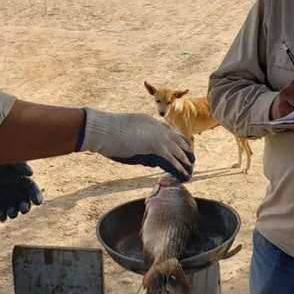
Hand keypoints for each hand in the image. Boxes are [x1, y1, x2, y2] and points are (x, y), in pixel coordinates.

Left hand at [0, 162, 43, 221]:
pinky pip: (0, 209)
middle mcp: (16, 189)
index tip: (38, 202)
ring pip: (12, 207)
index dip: (36, 195)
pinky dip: (1, 214)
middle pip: (24, 200)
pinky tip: (2, 218)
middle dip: (25, 206)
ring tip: (11, 214)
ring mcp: (6, 196)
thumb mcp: (9, 160)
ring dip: (13, 212)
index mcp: (22, 179)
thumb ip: (20, 165)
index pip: (32, 188)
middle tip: (24, 210)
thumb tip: (31, 173)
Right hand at [78, 108, 193, 181]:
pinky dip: (179, 166)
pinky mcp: (155, 146)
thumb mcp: (124, 133)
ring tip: (190, 167)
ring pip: (177, 148)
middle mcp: (155, 126)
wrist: (102, 128)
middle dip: (184, 147)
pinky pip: (172, 158)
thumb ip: (134, 140)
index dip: (174, 138)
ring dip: (185, 158)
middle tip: (189, 156)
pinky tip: (184, 172)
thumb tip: (138, 151)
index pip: (167, 129)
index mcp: (148, 120)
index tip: (180, 144)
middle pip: (176, 137)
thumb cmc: (106, 131)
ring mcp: (156, 135)